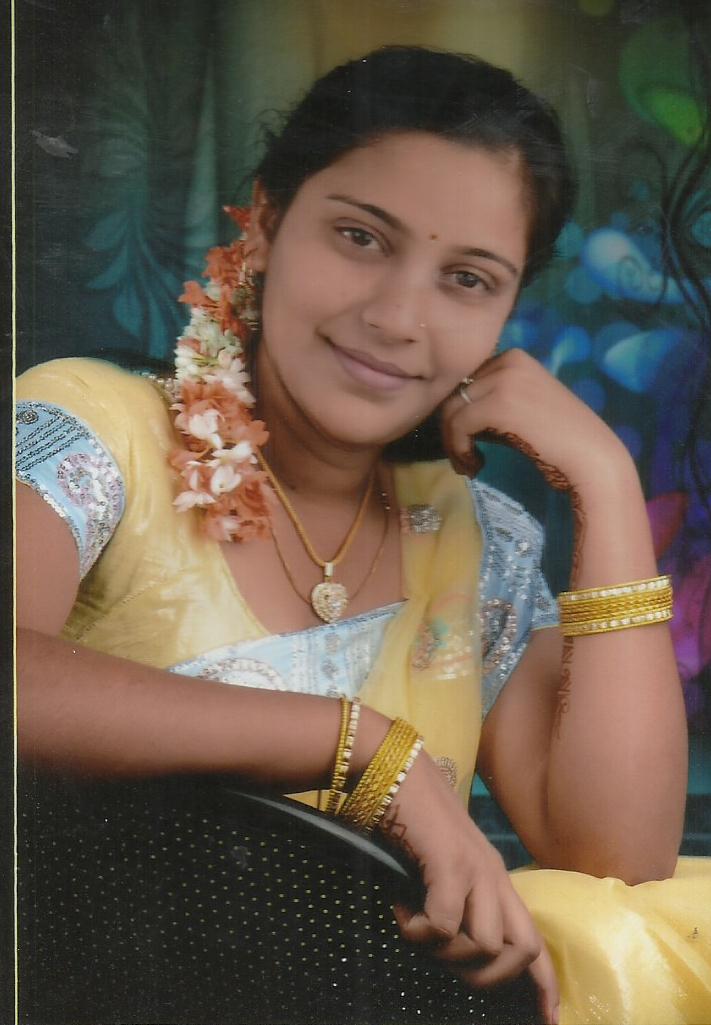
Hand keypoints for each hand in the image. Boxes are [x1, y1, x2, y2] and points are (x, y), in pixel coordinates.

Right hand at [379, 750, 559, 1024]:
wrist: (393, 767)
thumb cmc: (411, 820)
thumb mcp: (441, 868)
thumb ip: (455, 901)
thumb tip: (452, 950)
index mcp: (495, 880)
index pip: (534, 942)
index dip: (543, 987)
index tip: (548, 1022)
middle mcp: (494, 876)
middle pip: (521, 952)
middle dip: (485, 977)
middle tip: (443, 961)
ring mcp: (476, 869)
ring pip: (483, 947)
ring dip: (443, 952)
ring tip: (415, 925)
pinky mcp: (450, 863)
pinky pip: (441, 927)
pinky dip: (415, 930)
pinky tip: (399, 906)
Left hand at [440, 348, 629, 495]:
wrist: (591, 457)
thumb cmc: (559, 440)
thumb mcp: (521, 410)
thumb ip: (491, 403)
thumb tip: (449, 415)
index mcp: (514, 358)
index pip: (466, 382)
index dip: (459, 413)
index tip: (468, 441)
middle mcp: (508, 360)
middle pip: (454, 394)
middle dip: (452, 429)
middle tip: (464, 458)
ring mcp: (503, 380)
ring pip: (451, 410)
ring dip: (452, 443)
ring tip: (467, 466)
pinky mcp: (497, 404)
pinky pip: (458, 425)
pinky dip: (459, 449)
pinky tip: (475, 466)